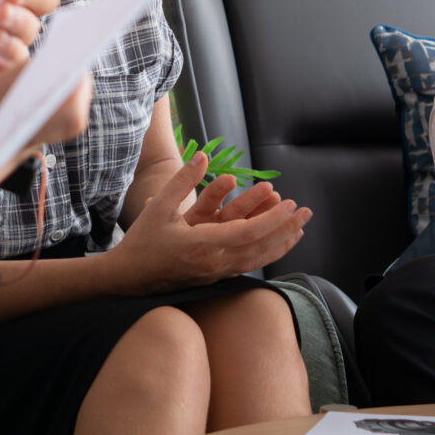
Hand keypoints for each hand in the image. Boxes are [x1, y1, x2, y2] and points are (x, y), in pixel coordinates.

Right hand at [109, 152, 309, 292]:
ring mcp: (216, 272)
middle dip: (286, 229)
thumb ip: (182, 180)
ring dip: (281, 244)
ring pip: (257, 260)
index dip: (272, 218)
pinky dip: (267, 254)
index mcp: (203, 245)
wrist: (127, 279)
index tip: (289, 203)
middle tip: (307, 213)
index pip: (248, 233)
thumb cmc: (142, 242)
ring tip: (300, 230)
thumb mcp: (159, 207)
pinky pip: (248, 265)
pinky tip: (276, 246)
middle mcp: (214, 262)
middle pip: (261, 248)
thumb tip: (203, 155)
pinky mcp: (214, 277)